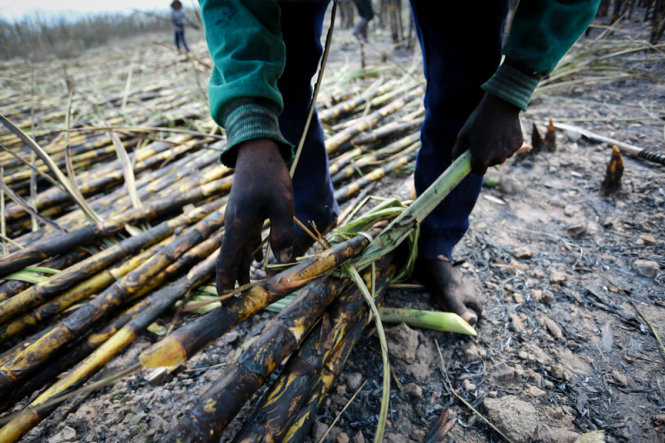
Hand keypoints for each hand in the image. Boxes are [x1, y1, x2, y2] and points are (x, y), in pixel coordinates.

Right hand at [217, 138, 294, 293]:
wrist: (256, 150)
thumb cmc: (269, 175)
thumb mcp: (282, 204)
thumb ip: (283, 234)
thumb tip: (286, 262)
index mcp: (238, 227)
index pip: (226, 264)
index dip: (225, 287)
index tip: (225, 306)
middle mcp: (233, 227)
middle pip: (230, 263)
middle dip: (235, 285)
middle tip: (241, 306)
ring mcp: (237, 221)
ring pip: (238, 253)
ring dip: (243, 272)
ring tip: (250, 292)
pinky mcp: (245, 216)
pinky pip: (244, 242)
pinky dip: (249, 257)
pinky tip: (257, 265)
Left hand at [451, 93, 522, 174]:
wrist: (501, 104)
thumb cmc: (479, 119)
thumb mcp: (463, 134)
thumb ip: (457, 151)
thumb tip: (453, 162)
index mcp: (482, 158)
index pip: (478, 171)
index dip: (474, 165)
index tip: (473, 157)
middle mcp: (498, 158)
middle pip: (489, 164)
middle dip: (485, 156)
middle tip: (483, 140)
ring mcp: (509, 152)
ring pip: (500, 156)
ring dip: (496, 149)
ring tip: (493, 133)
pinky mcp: (518, 145)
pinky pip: (509, 148)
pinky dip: (505, 143)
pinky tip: (502, 131)